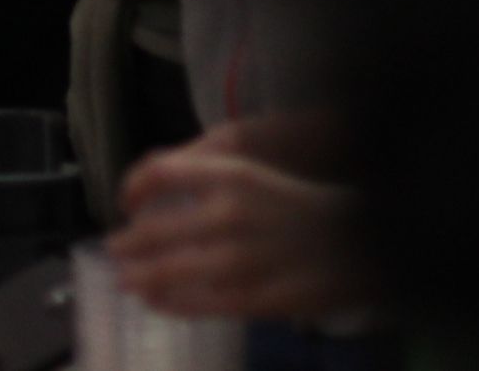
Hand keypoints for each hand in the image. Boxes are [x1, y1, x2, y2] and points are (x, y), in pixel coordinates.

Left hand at [109, 127, 367, 318]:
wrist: (364, 240)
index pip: (157, 173)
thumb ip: (205, 178)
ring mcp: (241, 259)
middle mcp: (229, 214)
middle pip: (153, 229)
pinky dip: (168, 302)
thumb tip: (153, 195)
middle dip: (128, 242)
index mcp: (230, 173)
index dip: (132, 188)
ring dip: (138, 275)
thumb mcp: (254, 173)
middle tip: (113, 248)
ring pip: (168, 271)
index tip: (125, 202)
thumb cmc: (303, 205)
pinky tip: (154, 300)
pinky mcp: (255, 298)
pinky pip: (198, 304)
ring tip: (125, 278)